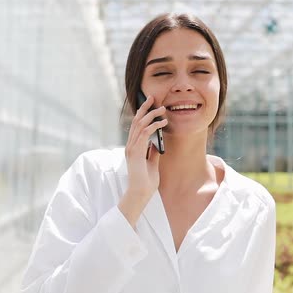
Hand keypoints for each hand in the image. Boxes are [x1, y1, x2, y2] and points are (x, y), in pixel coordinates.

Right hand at [118, 95, 167, 226]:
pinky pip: (144, 133)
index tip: (149, 105)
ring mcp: (131, 148)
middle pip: (136, 121)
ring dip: (151, 114)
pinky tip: (163, 122)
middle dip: (144, 108)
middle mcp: (130, 146)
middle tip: (152, 97)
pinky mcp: (135, 152)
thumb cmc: (146, 182)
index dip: (142, 114)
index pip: (136, 126)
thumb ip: (152, 152)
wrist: (140, 194)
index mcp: (133, 148)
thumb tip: (157, 142)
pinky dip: (154, 125)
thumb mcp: (152, 164)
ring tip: (162, 109)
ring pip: (139, 124)